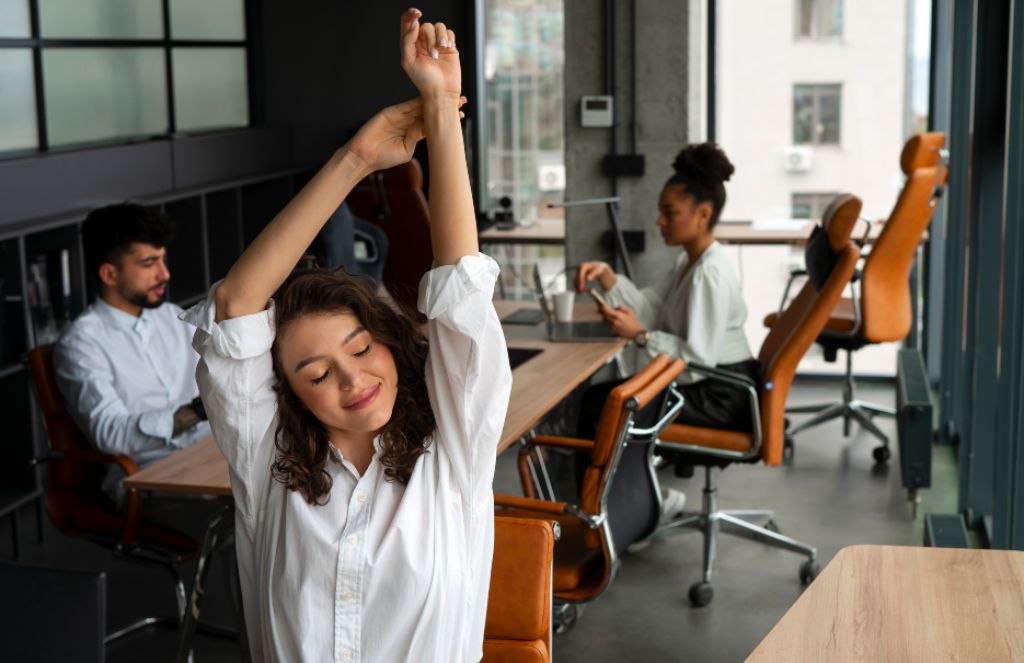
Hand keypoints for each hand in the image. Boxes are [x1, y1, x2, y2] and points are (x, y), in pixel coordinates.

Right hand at [345, 96, 465, 174]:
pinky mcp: (391, 112)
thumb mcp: (406, 151)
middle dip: (445, 106)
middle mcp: (409, 123)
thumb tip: (425, 127)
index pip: (433, 124)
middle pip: (429, 112)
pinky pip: (406, 106)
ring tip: (450, 97)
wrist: (364, 156)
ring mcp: (400, 116)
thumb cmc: (384, 158)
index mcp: (414, 134)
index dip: (446, 119)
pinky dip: (418, 101)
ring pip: (420, 106)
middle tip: (462, 100)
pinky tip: (430, 96)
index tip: (461, 115)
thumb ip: (416, 138)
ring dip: (434, 101)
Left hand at [400, 8, 460, 101]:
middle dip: (430, 38)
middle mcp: (423, 42)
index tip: (417, 14)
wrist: (442, 92)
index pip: (408, 22)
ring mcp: (437, 44)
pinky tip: (447, 49)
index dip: (411, 15)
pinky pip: (449, 32)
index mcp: (410, 44)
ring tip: (440, 52)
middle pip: (426, 26)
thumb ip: (407, 40)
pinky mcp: (449, 47)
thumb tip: (414, 22)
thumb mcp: (408, 60)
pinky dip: (448, 39)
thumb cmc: (424, 80)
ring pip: (439, 27)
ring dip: (440, 38)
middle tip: (432, 54)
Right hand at [576, 261, 615, 291]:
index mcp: (583, 266)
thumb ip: (593, 274)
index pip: (580, 274)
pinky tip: (580, 291)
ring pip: (576, 280)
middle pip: (577, 277)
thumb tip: (588, 278)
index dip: (580, 280)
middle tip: (581, 291)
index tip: (581, 287)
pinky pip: (577, 282)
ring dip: (577, 286)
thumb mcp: (598, 270)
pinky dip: (578, 286)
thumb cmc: (599, 268)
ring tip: (580, 292)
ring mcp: (579, 272)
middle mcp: (579, 268)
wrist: (599, 267)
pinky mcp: (579, 276)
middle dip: (578, 285)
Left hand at [600, 305, 643, 340]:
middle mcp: (613, 321)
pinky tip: (614, 321)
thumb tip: (617, 306)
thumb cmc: (633, 322)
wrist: (634, 332)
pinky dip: (609, 321)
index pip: (607, 310)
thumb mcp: (630, 312)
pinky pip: (608, 324)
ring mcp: (612, 326)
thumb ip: (623, 308)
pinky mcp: (612, 330)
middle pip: (604, 315)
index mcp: (618, 316)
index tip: (603, 305)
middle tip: (606, 309)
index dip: (603, 307)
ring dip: (606, 317)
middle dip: (604, 312)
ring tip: (611, 315)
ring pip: (605, 320)